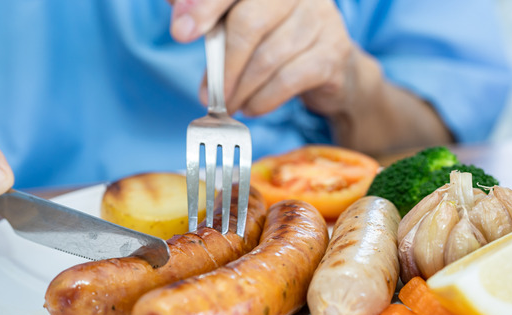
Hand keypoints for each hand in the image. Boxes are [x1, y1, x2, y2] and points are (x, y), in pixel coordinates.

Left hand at [168, 0, 451, 154]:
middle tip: (206, 94)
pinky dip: (263, 99)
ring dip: (240, 89)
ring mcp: (320, 20)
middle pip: (249, 22)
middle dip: (223, 64)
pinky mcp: (332, 54)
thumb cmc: (274, 40)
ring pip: (268, 57)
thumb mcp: (238, 23)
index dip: (205, 7)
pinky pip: (288, 79)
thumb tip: (180, 18)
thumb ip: (209, 15)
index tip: (180, 32)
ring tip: (227, 105)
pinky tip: (251, 107)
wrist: (328, 69)